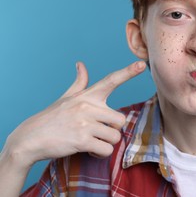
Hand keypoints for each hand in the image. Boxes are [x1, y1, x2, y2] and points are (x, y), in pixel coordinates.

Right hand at [3, 61, 145, 168]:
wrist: (30, 137)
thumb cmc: (52, 117)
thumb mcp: (66, 98)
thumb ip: (79, 82)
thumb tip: (81, 64)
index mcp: (87, 95)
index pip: (111, 80)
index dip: (128, 72)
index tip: (142, 65)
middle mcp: (88, 106)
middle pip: (121, 120)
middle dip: (112, 130)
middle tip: (97, 132)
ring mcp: (85, 123)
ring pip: (115, 136)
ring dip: (106, 143)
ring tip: (91, 141)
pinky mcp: (82, 140)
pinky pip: (106, 150)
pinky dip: (100, 154)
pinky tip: (88, 150)